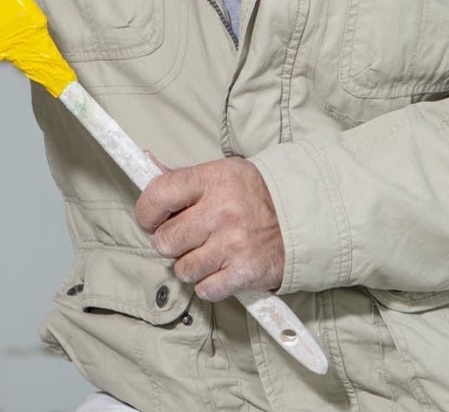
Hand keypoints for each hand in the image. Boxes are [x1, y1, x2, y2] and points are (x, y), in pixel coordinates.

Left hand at [135, 155, 283, 300]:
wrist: (306, 217)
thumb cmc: (254, 195)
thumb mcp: (221, 174)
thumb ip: (181, 177)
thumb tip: (143, 160)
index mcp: (213, 180)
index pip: (157, 195)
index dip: (146, 212)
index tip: (151, 219)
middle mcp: (223, 212)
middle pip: (165, 240)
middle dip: (171, 242)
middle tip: (187, 237)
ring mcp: (236, 244)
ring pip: (183, 269)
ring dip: (190, 265)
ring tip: (208, 252)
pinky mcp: (248, 272)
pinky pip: (206, 289)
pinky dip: (209, 284)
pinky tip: (221, 269)